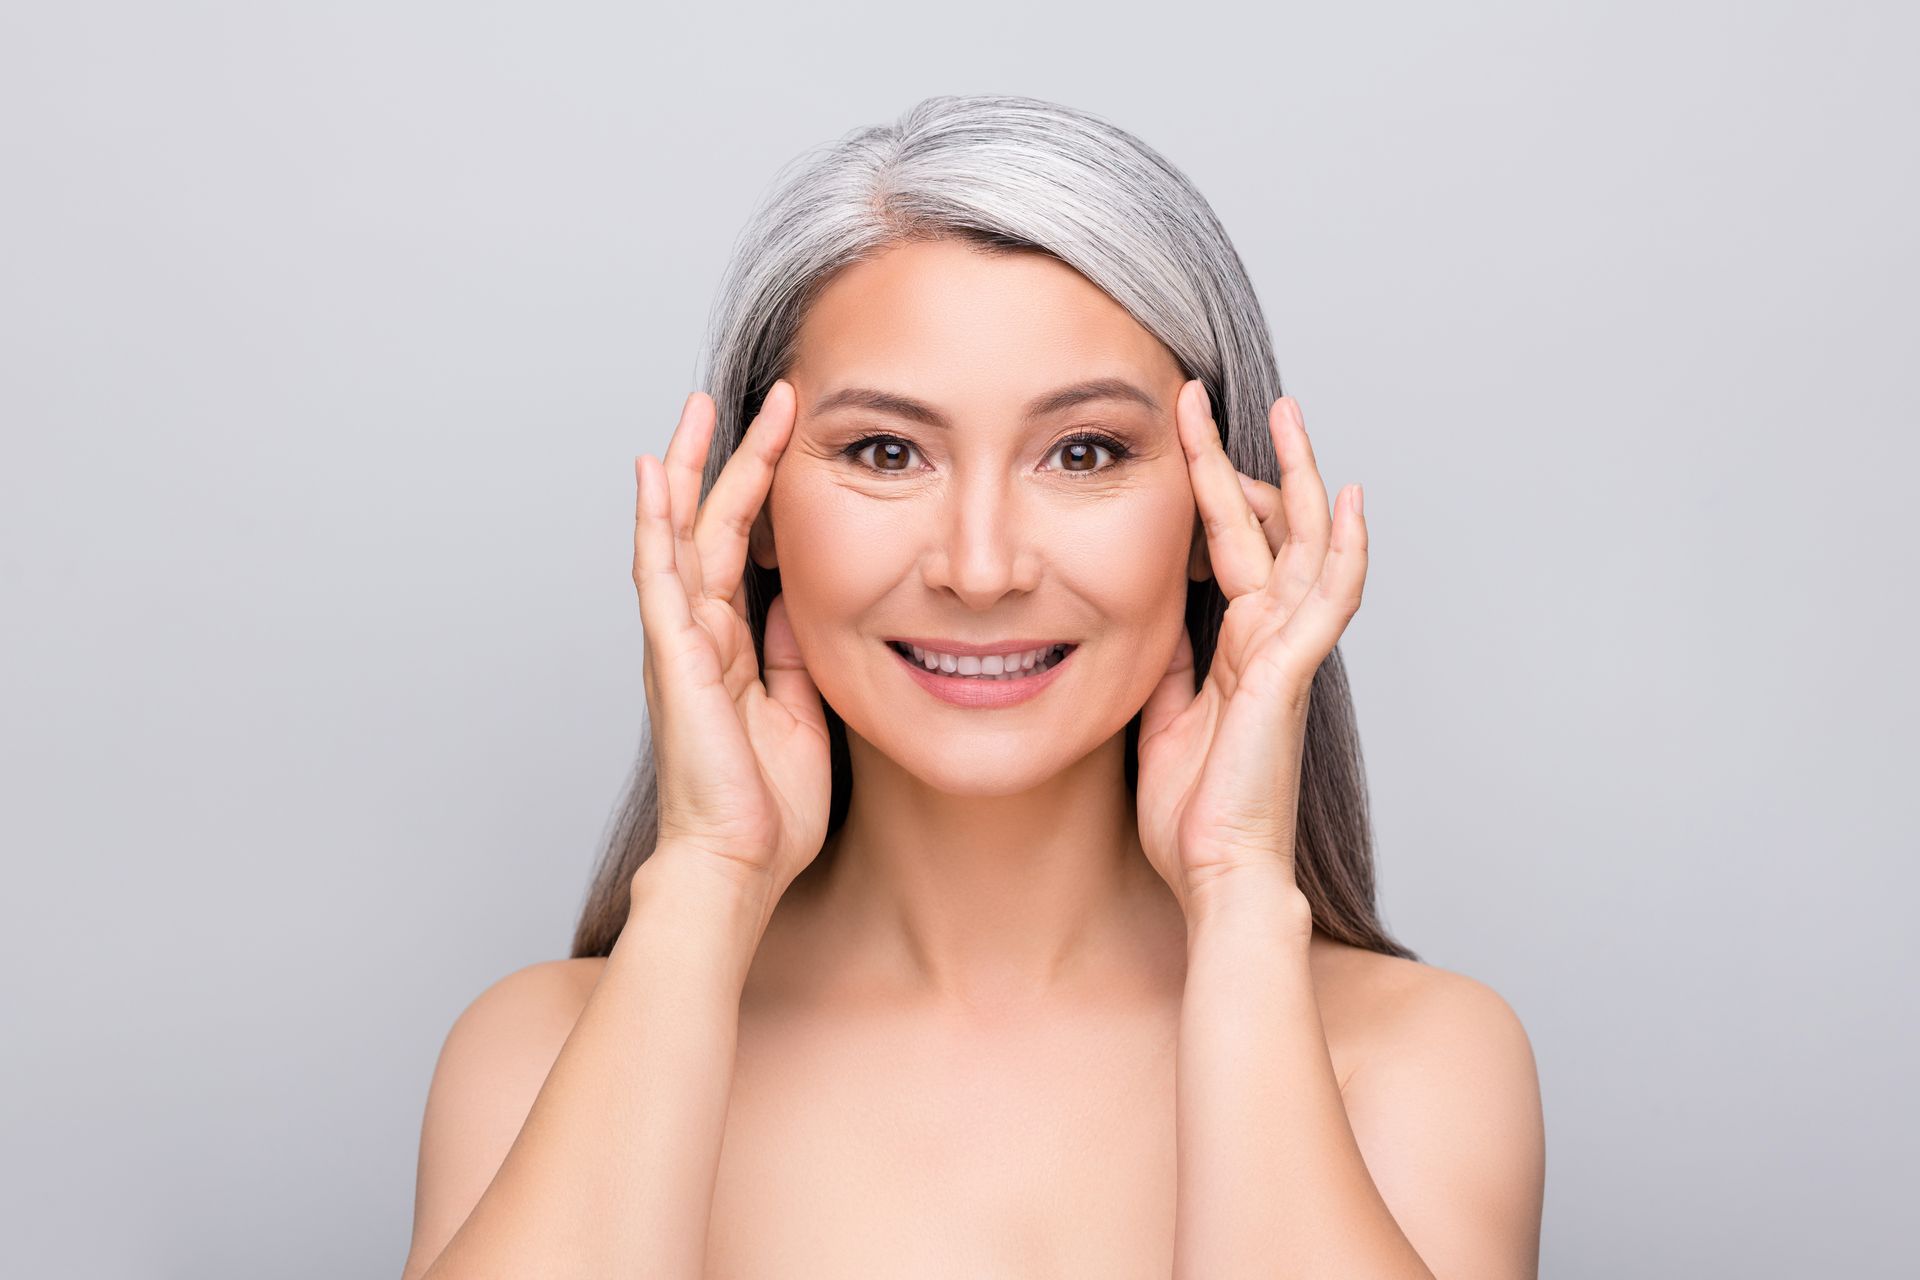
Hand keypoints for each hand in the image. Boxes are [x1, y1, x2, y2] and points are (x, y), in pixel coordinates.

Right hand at [631, 381, 829, 900]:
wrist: (738, 867)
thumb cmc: (765, 809)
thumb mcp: (800, 712)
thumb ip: (793, 655)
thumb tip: (797, 601)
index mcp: (731, 648)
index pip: (741, 550)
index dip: (761, 492)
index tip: (786, 438)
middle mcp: (698, 636)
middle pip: (707, 526)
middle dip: (728, 459)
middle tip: (748, 397)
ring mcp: (680, 644)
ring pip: (677, 537)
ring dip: (687, 470)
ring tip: (695, 409)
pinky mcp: (674, 659)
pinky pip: (659, 577)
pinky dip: (653, 523)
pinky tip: (652, 475)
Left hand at [1134, 382, 1368, 922]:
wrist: (1216, 877)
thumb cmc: (1195, 817)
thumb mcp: (1163, 719)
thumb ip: (1170, 666)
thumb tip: (1155, 620)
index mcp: (1239, 650)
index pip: (1228, 549)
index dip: (1208, 490)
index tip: (1180, 435)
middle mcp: (1270, 642)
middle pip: (1270, 530)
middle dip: (1247, 459)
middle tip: (1216, 396)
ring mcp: (1287, 655)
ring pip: (1305, 547)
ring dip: (1298, 477)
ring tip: (1287, 412)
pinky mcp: (1292, 676)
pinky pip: (1328, 601)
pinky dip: (1343, 550)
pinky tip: (1350, 501)